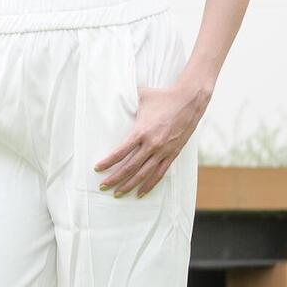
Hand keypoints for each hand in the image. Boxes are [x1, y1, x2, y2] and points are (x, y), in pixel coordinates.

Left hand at [93, 80, 205, 198]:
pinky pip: (159, 174)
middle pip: (129, 167)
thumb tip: (114, 92)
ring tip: (117, 193)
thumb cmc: (163, 97)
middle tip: (103, 186)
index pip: (120, 152)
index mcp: (141, 131)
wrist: (189, 100)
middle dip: (114, 178)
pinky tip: (140, 193)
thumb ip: (127, 98)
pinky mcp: (172, 154)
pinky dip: (149, 185)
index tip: (97, 168)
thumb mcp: (142, 96)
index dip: (108, 162)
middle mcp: (152, 144)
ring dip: (129, 185)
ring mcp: (163, 151)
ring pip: (143, 174)